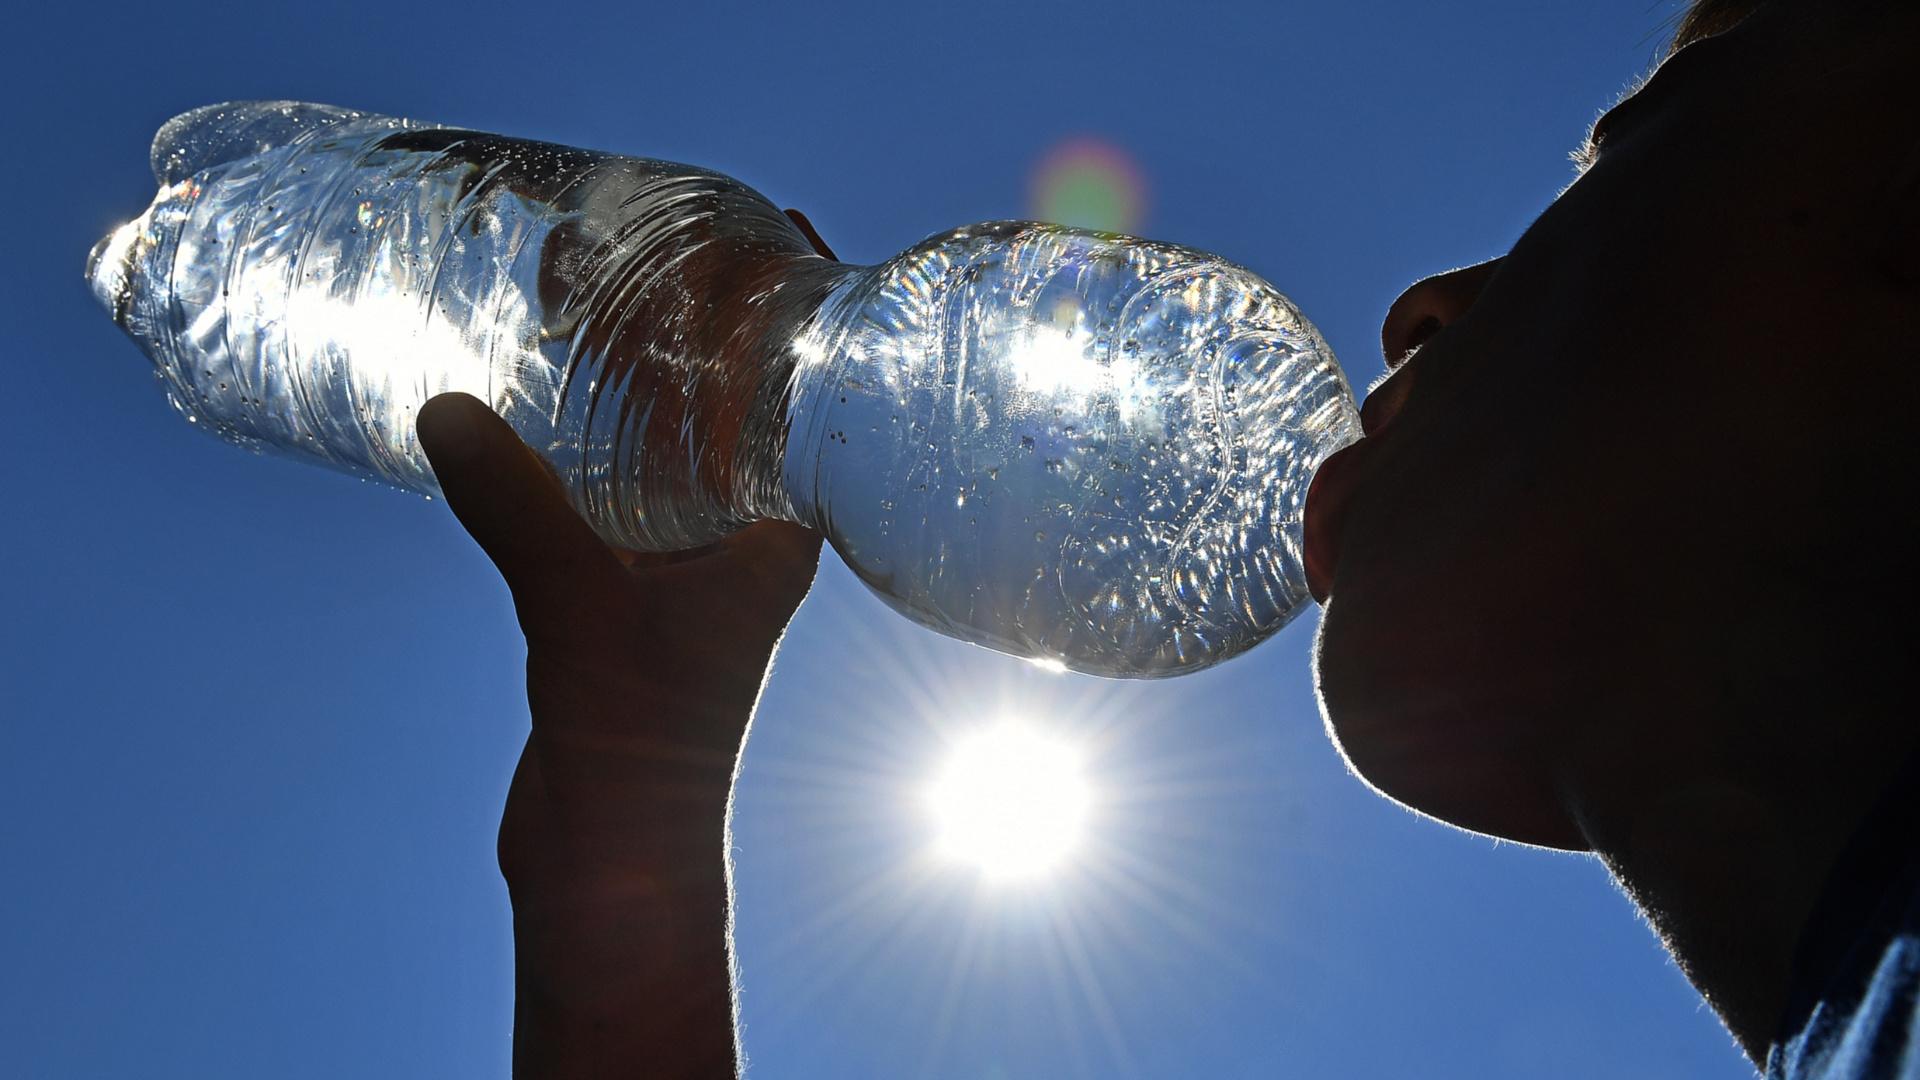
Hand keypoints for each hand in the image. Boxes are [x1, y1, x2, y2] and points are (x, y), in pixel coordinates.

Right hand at [415, 209, 831, 1078]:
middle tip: (645, 241)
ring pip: (674, 440)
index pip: (819, 393)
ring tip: (590, 293)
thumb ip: (520, 511)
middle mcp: (751, 541)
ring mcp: (690, 565)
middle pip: (741, 400)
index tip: (771, 225)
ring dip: (642, 375)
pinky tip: (543, 395)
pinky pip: (616, 482)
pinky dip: (589, 432)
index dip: (804, 309)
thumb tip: (446, 409)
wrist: (612, 865)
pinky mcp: (629, 591)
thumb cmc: (642, 754)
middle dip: (701, 323)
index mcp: (784, 536)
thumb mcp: (580, 613)